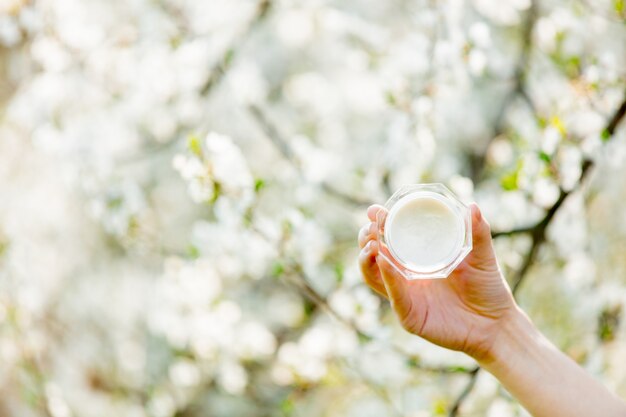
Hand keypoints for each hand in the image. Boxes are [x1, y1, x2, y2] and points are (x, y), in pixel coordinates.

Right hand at [358, 203, 517, 360]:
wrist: (497, 325)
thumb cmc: (487, 289)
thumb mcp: (482, 256)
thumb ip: (478, 232)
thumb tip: (472, 206)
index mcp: (416, 260)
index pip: (388, 239)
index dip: (378, 225)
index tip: (375, 210)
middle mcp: (405, 277)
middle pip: (373, 256)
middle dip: (366, 238)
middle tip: (373, 226)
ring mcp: (405, 296)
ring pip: (373, 277)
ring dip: (367, 258)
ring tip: (373, 242)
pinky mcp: (409, 316)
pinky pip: (393, 296)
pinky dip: (387, 278)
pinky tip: (385, 262)